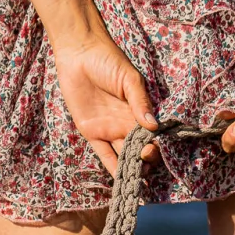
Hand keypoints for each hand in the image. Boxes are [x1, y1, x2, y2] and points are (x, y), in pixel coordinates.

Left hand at [54, 34, 158, 174]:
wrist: (78, 53)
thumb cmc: (108, 60)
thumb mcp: (129, 79)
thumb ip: (140, 102)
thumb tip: (154, 126)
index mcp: (139, 110)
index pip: (152, 134)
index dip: (156, 145)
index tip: (155, 150)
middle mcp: (126, 123)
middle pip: (140, 148)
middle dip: (146, 160)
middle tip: (146, 162)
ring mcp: (109, 129)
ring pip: (124, 155)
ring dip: (132, 168)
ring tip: (138, 180)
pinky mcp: (91, 132)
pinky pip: (104, 154)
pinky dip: (113, 168)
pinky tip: (121, 181)